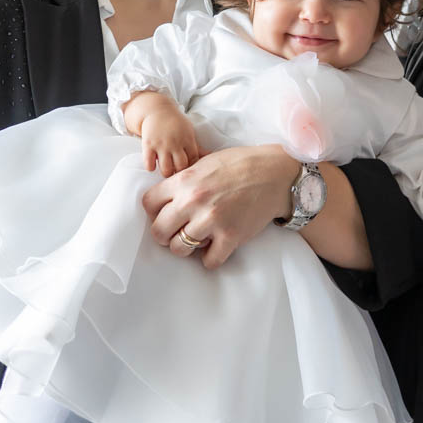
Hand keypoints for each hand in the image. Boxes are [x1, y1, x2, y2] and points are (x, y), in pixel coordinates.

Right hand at [140, 107, 202, 176]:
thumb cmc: (175, 124)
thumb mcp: (189, 132)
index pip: (194, 161)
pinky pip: (149, 164)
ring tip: (166, 170)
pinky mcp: (148, 145)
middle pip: (181, 167)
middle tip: (176, 173)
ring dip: (166, 173)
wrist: (157, 110)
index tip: (187, 169)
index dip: (191, 168)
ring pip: (166, 169)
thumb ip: (197, 147)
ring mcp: (161, 144)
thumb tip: (210, 156)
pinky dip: (151, 167)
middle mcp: (175, 143)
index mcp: (188, 140)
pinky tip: (152, 164)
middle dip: (179, 173)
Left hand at [143, 144, 296, 267]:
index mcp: (184, 180)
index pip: (148, 203)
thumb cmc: (241, 164)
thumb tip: (167, 192)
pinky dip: (211, 259)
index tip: (163, 214)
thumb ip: (184, 178)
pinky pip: (209, 261)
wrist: (275, 174)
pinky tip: (216, 249)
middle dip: (165, 235)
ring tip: (196, 241)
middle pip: (158, 231)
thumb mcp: (205, 161)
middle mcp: (193, 201)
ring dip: (186, 248)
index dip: (154, 212)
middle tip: (176, 233)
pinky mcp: (230, 236)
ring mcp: (211, 220)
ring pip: (179, 249)